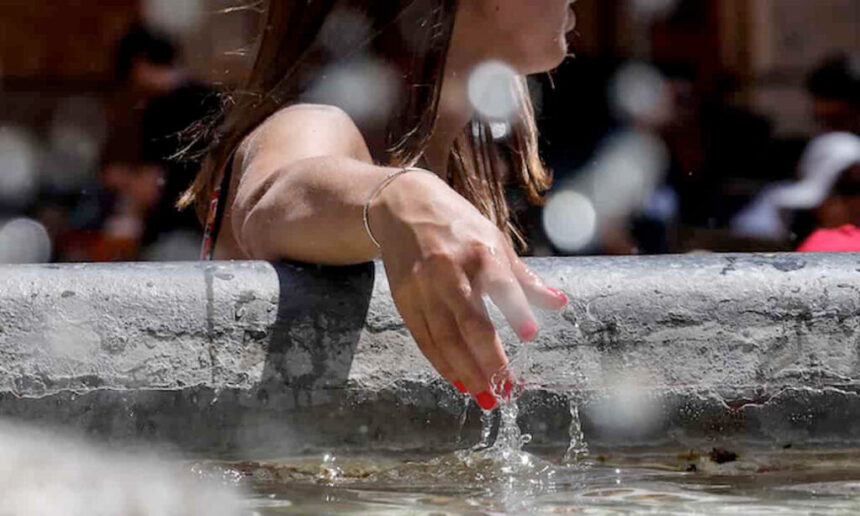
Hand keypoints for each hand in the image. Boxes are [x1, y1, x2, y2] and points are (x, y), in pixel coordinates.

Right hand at [368, 172, 567, 409]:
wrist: (402, 207)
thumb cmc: (458, 225)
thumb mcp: (495, 241)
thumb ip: (525, 279)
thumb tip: (560, 304)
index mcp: (480, 251)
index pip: (500, 285)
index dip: (515, 310)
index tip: (530, 336)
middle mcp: (449, 270)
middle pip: (469, 323)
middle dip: (488, 361)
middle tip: (507, 391)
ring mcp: (423, 286)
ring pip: (444, 338)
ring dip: (465, 372)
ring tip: (485, 397)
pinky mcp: (404, 299)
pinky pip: (424, 339)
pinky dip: (441, 363)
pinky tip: (458, 381)